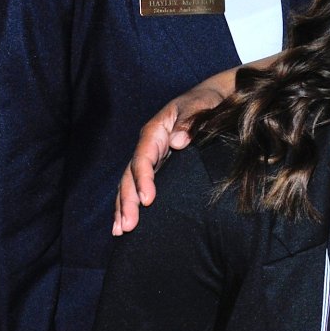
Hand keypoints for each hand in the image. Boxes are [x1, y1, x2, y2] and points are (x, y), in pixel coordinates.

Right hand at [112, 80, 230, 233]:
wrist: (209, 99)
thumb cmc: (204, 102)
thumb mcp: (199, 106)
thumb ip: (189, 123)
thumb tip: (177, 142)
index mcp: (154, 132)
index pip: (143, 158)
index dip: (143, 179)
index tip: (148, 200)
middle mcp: (147, 147)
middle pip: (130, 176)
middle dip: (127, 201)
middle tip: (128, 226)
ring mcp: (150, 158)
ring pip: (129, 184)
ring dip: (123, 207)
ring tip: (120, 231)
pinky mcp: (157, 168)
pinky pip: (138, 187)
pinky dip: (129, 204)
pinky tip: (124, 223)